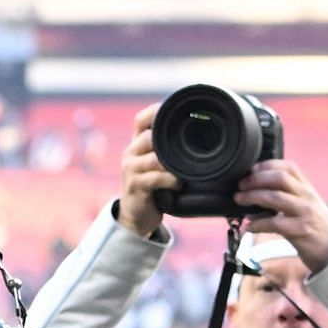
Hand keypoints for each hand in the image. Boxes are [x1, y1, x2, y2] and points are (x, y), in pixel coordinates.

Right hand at [115, 104, 177, 240]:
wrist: (136, 215)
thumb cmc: (152, 187)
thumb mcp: (156, 165)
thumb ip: (167, 150)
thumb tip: (197, 134)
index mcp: (136, 144)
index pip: (141, 119)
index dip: (156, 111)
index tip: (177, 111)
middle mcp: (130, 153)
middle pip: (149, 136)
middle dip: (169, 143)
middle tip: (187, 149)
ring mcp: (130, 169)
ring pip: (154, 158)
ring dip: (172, 164)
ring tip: (183, 171)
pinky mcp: (134, 186)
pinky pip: (155, 177)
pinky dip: (170, 180)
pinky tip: (178, 184)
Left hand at [233, 161, 327, 272]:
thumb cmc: (314, 226)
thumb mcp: (306, 205)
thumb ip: (289, 194)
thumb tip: (256, 189)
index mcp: (307, 188)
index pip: (288, 167)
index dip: (267, 165)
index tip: (250, 170)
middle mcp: (307, 197)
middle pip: (280, 179)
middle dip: (256, 179)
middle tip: (240, 186)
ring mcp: (305, 213)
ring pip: (276, 198)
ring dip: (253, 197)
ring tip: (239, 200)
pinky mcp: (300, 231)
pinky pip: (274, 224)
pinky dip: (258, 224)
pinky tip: (248, 226)